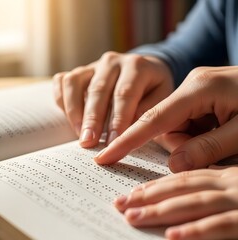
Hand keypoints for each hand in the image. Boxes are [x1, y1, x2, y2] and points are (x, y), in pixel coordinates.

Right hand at [53, 51, 173, 147]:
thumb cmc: (153, 88)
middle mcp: (112, 61)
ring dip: (74, 110)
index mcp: (137, 66)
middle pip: (98, 90)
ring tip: (79, 134)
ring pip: (74, 82)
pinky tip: (70, 117)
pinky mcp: (80, 70)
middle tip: (88, 143)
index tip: (113, 143)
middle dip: (92, 119)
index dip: (118, 120)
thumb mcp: (162, 98)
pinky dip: (62, 99)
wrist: (143, 69)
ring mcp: (94, 64)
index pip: (124, 94)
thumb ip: (147, 111)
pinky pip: (63, 81)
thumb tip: (126, 129)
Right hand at [94, 66, 237, 171]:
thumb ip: (209, 149)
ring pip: (177, 127)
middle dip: (185, 145)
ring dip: (195, 142)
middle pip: (167, 125)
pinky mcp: (199, 98)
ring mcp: (195, 91)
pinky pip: (187, 123)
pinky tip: (222, 133)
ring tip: (226, 139)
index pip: (154, 119)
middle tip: (217, 149)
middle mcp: (191, 86)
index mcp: (198, 88)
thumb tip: (175, 164)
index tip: (106, 155)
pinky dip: (200, 136)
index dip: (128, 140)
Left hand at [114, 166, 237, 239]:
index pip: (183, 178)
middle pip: (180, 188)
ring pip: (193, 203)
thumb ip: (215, 186)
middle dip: (148, 196)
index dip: (157, 185)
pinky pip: (220, 225)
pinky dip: (195, 230)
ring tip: (133, 217)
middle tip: (120, 203)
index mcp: (224, 175)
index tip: (133, 192)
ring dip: (161, 211)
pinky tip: (171, 236)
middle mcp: (228, 183)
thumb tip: (191, 188)